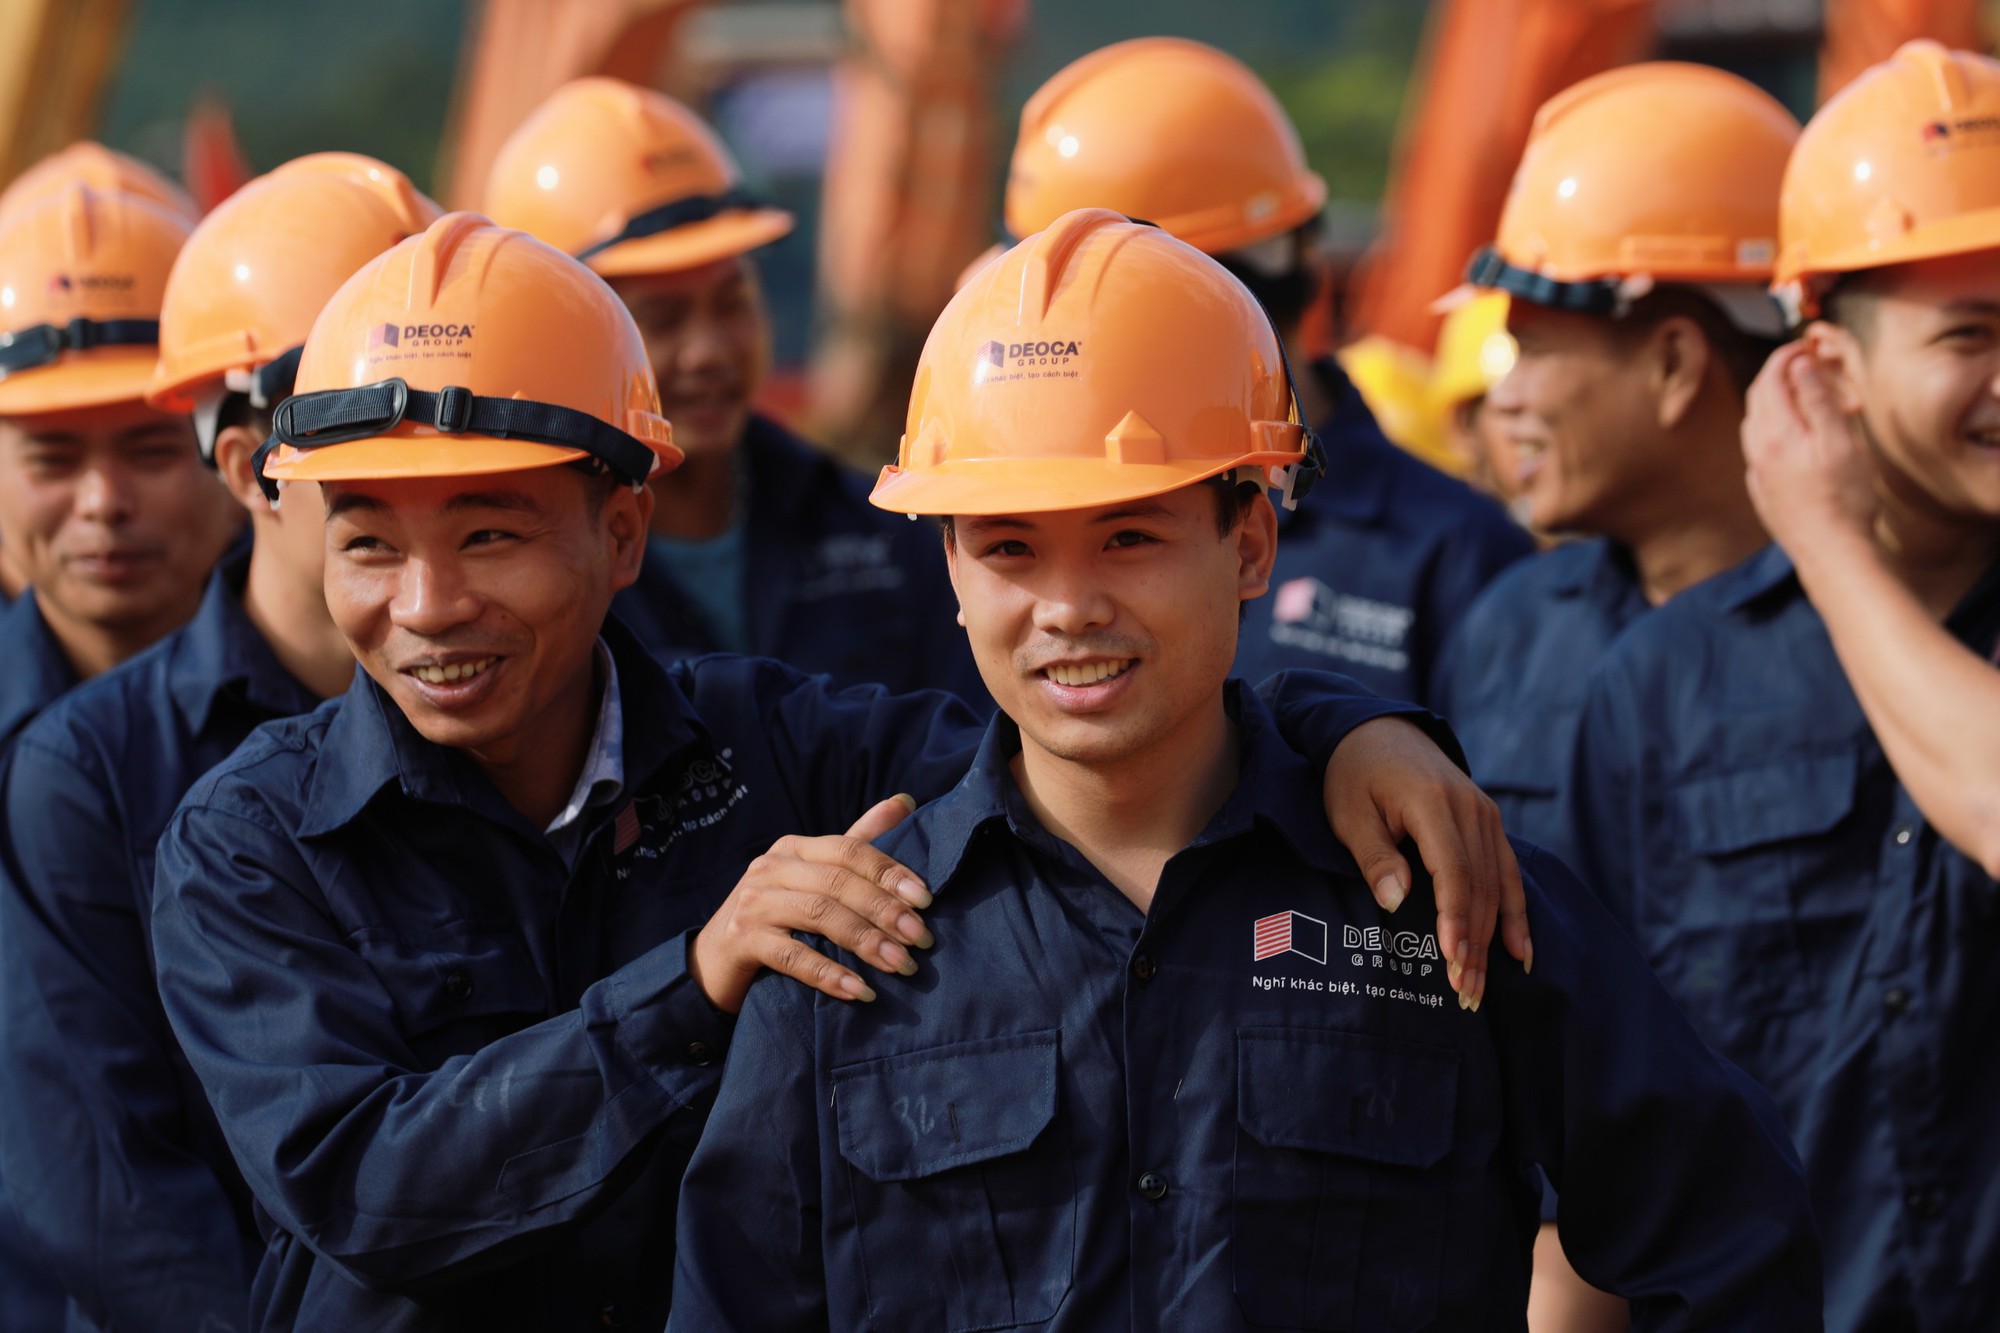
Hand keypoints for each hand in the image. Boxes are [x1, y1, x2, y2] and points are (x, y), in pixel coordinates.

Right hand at [690, 795, 933, 1013]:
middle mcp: (772, 867)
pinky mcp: (742, 939)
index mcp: (795, 847)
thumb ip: (859, 841)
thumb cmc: (777, 916)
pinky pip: (794, 956)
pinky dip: (830, 974)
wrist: (713, 962)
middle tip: (923, 940)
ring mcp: (754, 902)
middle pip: (839, 882)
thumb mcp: (814, 875)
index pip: (850, 850)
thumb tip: (906, 801)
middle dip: (886, 911)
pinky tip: (861, 991)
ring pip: (820, 915)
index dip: (890, 872)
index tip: (927, 900)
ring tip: (902, 966)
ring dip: (867, 942)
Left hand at [1325, 718, 1528, 1010]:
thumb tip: (1398, 900)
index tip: (1452, 961)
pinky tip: (1520, 953)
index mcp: (1434, 803)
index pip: (1454, 872)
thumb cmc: (1354, 776)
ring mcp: (1486, 814)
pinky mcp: (1488, 822)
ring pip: (1497, 885)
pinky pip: (1508, 872)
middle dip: (1473, 944)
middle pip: (1480, 887)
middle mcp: (1471, 808)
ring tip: (1479, 987)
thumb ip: (1375, 856)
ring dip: (1491, 939)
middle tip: (1463, 994)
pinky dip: (1516, 913)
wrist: (1377, 731)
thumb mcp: (1350, 813)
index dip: (1455, 920)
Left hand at [1742, 341, 1878, 557]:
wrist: (1830, 552)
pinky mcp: (1761, 491)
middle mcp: (1757, 451)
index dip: (1785, 357)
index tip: (1804, 347)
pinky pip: (1759, 449)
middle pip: (1758, 399)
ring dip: (1774, 403)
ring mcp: (1756, 473)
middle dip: (1779, 376)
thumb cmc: (1843, 499)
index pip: (1770, 380)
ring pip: (1755, 424)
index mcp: (1775, 434)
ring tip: (1804, 399)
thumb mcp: (1839, 442)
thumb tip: (1800, 366)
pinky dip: (1773, 429)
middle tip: (1807, 369)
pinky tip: (1793, 438)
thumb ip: (1817, 401)